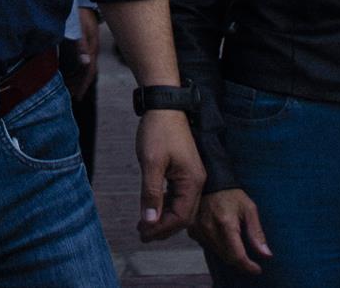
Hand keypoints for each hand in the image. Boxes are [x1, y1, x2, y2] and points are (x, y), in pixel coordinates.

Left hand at [65, 9, 100, 100]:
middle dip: (80, 84)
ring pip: (84, 66)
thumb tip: (86, 62)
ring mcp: (88, 45)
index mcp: (92, 48)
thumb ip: (82, 45)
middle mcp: (91, 48)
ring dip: (77, 77)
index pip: (90, 71)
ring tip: (69, 88)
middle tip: (72, 97)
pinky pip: (81, 59)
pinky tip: (69, 72)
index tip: (78, 97)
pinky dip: (76, 68)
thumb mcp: (79, 28)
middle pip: (87, 71)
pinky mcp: (84, 41)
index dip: (84, 85)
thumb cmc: (79, 13)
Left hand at [136, 108, 205, 239]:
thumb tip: (149, 221)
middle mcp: (197, 182)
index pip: (180, 217)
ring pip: (180, 206)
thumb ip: (151, 193)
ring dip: (163, 217)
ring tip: (144, 225)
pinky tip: (152, 208)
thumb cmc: (158, 131)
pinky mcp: (185, 171)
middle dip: (163, 227)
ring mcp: (192, 176)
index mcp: (193, 182)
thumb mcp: (151, 163)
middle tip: (142, 234)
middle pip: (183, 215)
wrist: (164, 105)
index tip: (143, 233)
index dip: (162, 228)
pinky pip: (178, 196)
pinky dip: (165, 205)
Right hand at [192, 188, 271, 273]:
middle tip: (251, 261)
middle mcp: (209, 228)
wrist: (211, 181)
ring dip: (229, 255)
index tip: (257, 269)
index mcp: (226, 223)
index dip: (248, 266)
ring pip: (217, 254)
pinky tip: (224, 238)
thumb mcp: (249, 209)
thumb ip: (257, 233)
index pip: (237, 255)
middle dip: (241, 262)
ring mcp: (199, 230)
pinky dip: (218, 247)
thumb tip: (266, 254)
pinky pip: (207, 247)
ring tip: (238, 246)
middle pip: (227, 257)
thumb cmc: (231, 193)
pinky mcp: (193, 230)